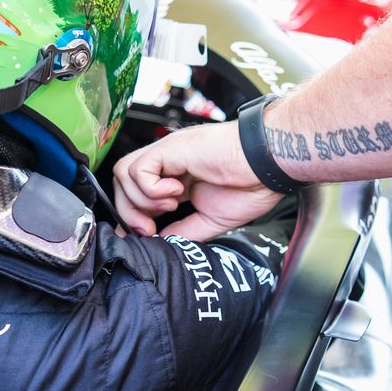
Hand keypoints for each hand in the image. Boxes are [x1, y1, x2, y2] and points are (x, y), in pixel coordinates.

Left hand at [112, 121, 280, 240]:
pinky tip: (176, 193)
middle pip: (122, 182)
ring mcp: (168, 154)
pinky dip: (150, 188)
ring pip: (124, 174)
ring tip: (171, 205)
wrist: (268, 166)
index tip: (141, 237)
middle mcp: (168, 163)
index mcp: (177, 178)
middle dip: (129, 212)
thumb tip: (160, 242)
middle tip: (151, 228)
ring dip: (141, 200)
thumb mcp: (212, 218)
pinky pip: (138, 169)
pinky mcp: (171, 148)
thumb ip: (184, 230)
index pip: (136, 192)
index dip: (131, 215)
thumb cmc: (251, 185)